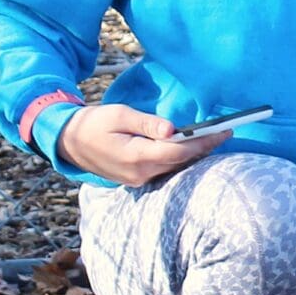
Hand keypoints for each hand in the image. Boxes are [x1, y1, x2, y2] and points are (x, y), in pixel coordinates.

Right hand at [52, 102, 225, 186]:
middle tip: (226, 132)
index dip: (204, 142)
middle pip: (181, 162)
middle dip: (205, 148)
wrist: (69, 142)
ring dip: (194, 155)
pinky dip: (181, 160)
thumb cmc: (94, 123)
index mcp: (135, 156)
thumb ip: (147, 123)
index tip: (224, 130)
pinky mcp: (136, 180)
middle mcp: (139, 173)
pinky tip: (192, 149)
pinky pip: (165, 170)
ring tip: (214, 138)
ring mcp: (138, 180)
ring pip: (174, 168)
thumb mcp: (120, 114)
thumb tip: (173, 129)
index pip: (179, 151)